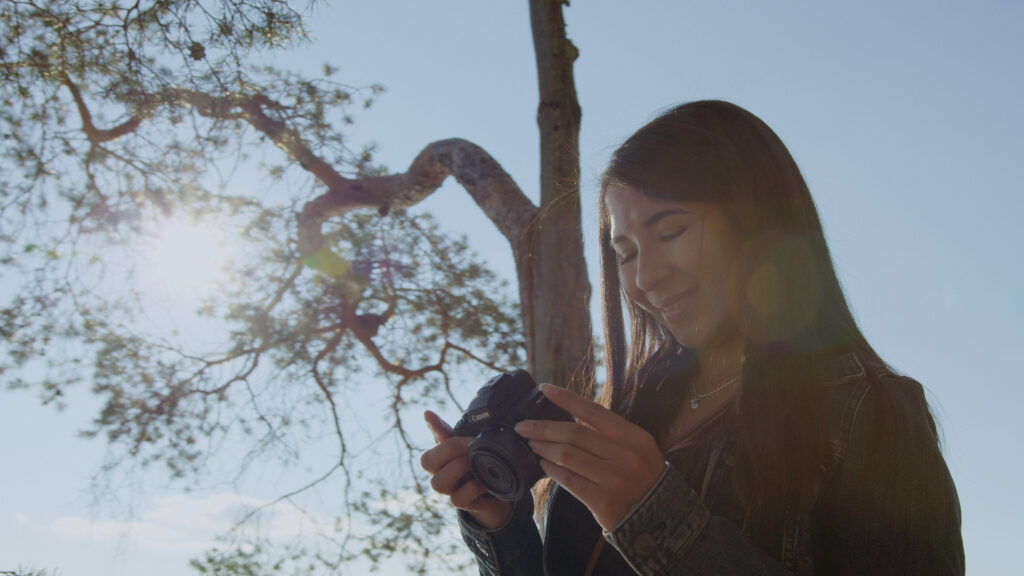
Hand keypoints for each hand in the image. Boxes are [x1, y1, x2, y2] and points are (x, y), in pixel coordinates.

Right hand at [420, 410, 513, 528]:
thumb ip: (449, 430)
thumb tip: (427, 413)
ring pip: (438, 483)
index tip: (440, 419)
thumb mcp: (467, 445)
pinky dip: (472, 488)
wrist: (497, 491)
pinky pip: (457, 499)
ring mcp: (450, 490)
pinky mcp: (463, 504)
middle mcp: (441, 474)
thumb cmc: (476, 463)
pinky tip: (484, 481)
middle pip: (427, 462)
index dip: (434, 429)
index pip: (429, 443)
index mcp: (441, 458)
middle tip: (470, 444)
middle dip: (449, 449)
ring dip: (458, 468)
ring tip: (475, 462)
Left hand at [513, 384, 665, 530]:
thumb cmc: (642, 476)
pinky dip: (553, 471)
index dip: (566, 399)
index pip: (593, 411)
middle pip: (574, 434)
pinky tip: (544, 465)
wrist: (662, 516)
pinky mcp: (603, 502)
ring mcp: (614, 479)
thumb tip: (568, 417)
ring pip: (568, 456)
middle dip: (543, 427)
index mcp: (634, 436)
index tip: (544, 389)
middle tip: (523, 426)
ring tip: (532, 444)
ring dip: (544, 448)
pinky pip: (569, 481)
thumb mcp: (637, 447)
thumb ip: (609, 433)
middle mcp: (625, 455)